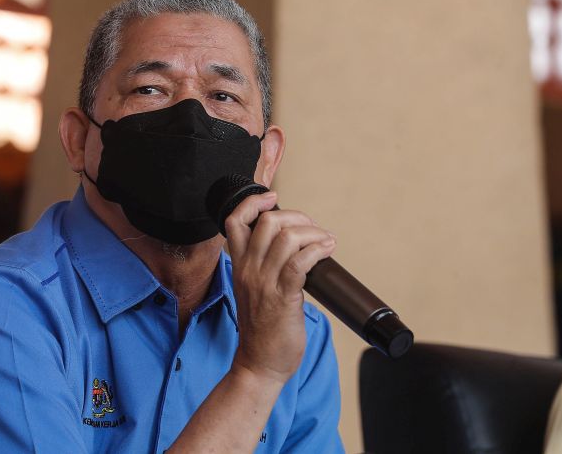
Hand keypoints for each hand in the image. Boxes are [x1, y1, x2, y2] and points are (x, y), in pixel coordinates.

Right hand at [224, 191, 335, 386]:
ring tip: (325, 241)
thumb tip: (291, 244)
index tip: (272, 198)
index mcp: (238, 265)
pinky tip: (327, 251)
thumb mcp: (253, 289)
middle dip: (297, 217)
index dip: (253, 202)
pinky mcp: (283, 297)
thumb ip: (263, 265)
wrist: (259, 362)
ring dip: (314, 233)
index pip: (234, 220)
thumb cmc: (261, 328)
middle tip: (312, 229)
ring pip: (287, 238)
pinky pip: (300, 261)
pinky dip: (318, 249)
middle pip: (267, 222)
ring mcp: (264, 283)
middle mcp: (248, 269)